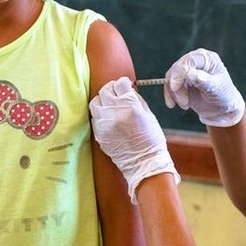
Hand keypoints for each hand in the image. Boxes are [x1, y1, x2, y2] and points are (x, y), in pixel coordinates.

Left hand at [90, 77, 179, 203]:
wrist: (144, 162)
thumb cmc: (151, 139)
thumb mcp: (149, 114)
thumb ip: (136, 99)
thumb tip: (128, 90)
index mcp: (130, 106)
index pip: (120, 84)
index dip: (124, 83)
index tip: (126, 86)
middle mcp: (114, 112)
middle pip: (105, 91)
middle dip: (112, 90)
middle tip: (117, 94)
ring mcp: (104, 124)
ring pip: (95, 103)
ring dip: (102, 101)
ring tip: (110, 106)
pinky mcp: (99, 133)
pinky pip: (94, 117)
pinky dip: (100, 115)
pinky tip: (108, 118)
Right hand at [164, 48, 245, 126]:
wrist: (221, 109)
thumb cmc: (224, 95)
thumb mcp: (217, 89)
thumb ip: (204, 81)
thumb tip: (190, 73)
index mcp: (207, 58)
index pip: (189, 60)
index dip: (179, 72)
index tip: (175, 87)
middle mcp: (195, 61)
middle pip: (177, 69)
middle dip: (177, 87)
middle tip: (184, 103)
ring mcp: (186, 71)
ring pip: (171, 78)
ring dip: (174, 94)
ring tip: (185, 105)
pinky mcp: (180, 81)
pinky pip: (169, 86)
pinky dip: (170, 96)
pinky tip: (173, 104)